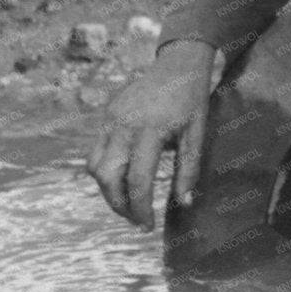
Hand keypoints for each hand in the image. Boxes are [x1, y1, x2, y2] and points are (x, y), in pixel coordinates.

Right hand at [85, 40, 213, 227]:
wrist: (177, 65)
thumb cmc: (191, 101)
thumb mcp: (197, 134)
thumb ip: (189, 170)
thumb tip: (183, 204)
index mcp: (150, 130)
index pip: (137, 180)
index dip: (140, 209)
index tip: (148, 226)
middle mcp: (123, 125)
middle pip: (107, 177)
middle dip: (118, 205)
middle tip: (136, 219)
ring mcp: (110, 120)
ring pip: (94, 166)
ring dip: (108, 190)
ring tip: (128, 202)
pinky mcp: (106, 117)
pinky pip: (96, 151)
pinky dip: (105, 171)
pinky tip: (123, 178)